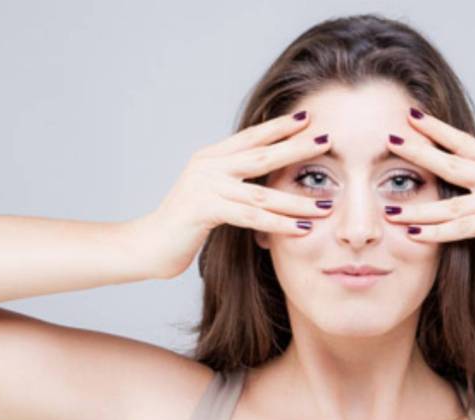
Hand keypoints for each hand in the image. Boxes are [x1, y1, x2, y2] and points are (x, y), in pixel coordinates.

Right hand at [123, 110, 334, 279]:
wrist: (147, 246)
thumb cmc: (181, 225)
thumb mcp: (209, 196)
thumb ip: (230, 182)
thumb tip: (259, 178)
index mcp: (210, 158)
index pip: (251, 137)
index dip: (279, 127)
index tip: (307, 118)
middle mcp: (208, 166)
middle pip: (261, 154)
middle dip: (297, 147)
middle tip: (328, 139)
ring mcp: (205, 186)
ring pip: (261, 192)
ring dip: (297, 199)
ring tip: (327, 203)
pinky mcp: (204, 210)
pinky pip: (251, 217)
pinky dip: (279, 223)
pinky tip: (302, 228)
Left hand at [382, 107, 474, 291]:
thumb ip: (471, 182)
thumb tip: (432, 168)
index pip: (463, 142)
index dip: (437, 128)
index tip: (410, 114)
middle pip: (453, 163)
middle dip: (419, 152)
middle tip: (391, 140)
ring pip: (452, 204)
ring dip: (418, 208)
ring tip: (389, 209)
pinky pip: (463, 228)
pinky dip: (436, 232)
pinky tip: (413, 233)